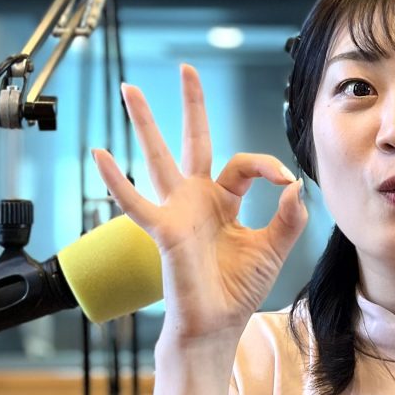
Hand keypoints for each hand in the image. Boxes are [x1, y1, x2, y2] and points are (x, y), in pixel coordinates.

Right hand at [91, 64, 306, 344]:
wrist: (216, 326)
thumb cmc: (237, 290)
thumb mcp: (273, 249)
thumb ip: (288, 218)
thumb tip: (295, 186)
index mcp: (222, 201)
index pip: (243, 165)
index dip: (267, 166)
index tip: (285, 182)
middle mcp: (196, 199)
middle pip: (194, 140)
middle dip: (191, 105)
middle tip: (186, 68)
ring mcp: (176, 211)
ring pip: (158, 158)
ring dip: (144, 123)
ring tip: (128, 89)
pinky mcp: (164, 230)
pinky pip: (136, 202)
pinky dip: (117, 181)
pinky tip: (100, 155)